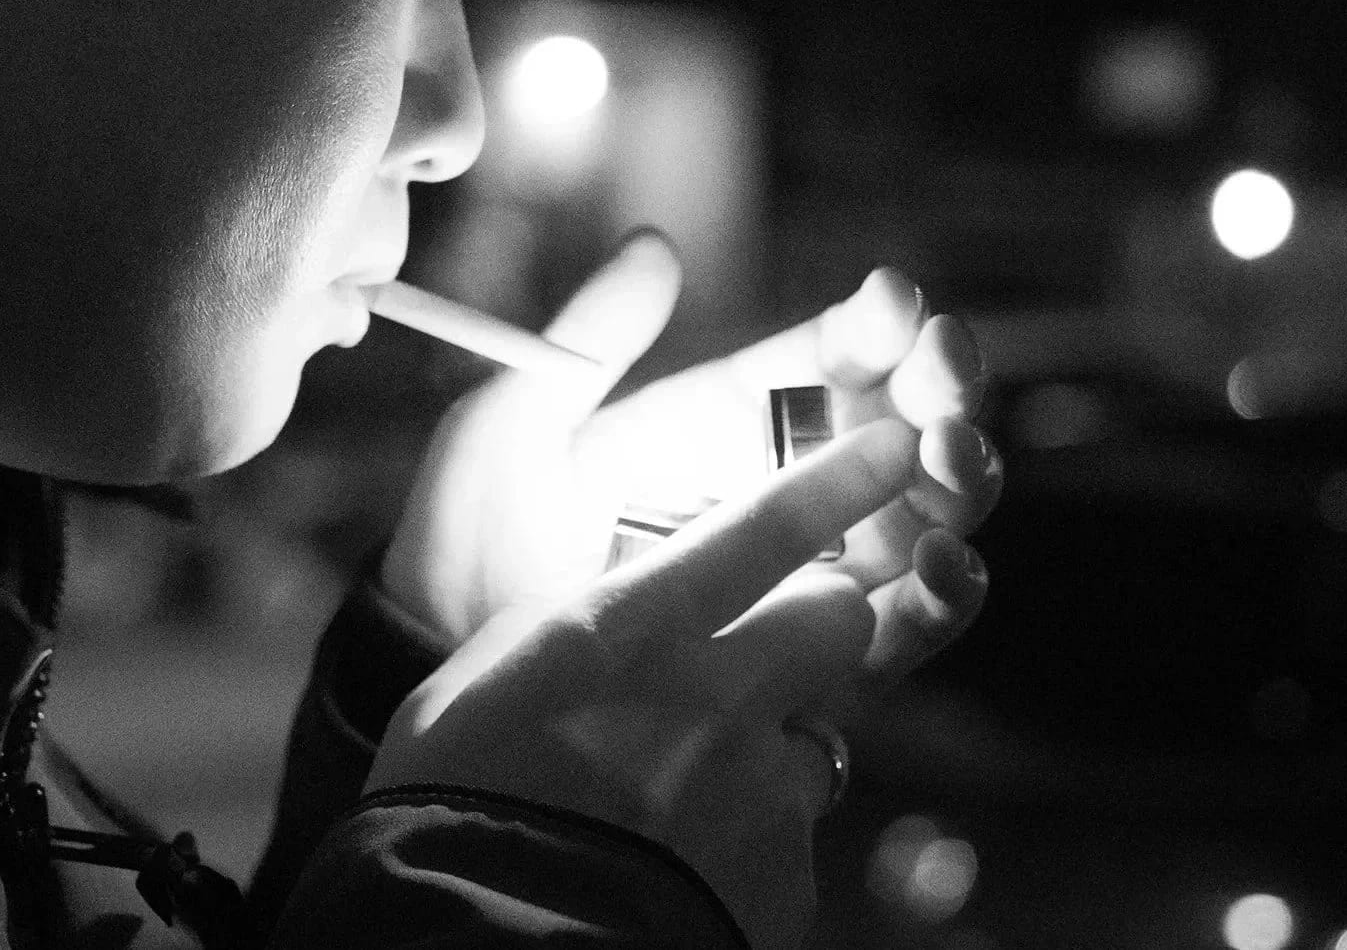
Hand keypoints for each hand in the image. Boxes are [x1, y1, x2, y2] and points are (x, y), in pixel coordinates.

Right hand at [366, 419, 992, 949]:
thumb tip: (613, 600)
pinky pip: (791, 836)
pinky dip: (751, 843)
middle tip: (762, 655)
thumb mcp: (488, 672)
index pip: (769, 526)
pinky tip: (684, 862)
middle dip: (822, 620)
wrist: (487, 937)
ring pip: (816, 733)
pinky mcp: (787, 875)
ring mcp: (764, 789)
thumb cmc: (454, 795)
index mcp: (638, 627)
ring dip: (769, 750)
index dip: (840, 478)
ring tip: (687, 792)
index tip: (891, 445)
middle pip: (840, 615)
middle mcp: (721, 695)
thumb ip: (575, 623)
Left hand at [381, 232, 1001, 663]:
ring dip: (958, 481)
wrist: (446, 670)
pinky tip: (942, 566)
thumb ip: (589, 340)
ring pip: (925, 518)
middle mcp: (787, 489)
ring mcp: (804, 573)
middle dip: (944, 391)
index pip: (835, 354)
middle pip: (904, 426)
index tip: (893, 301)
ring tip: (950, 456)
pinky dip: (944, 597)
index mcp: (728, 416)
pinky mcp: (809, 663)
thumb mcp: (514, 427)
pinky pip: (903, 631)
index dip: (880, 321)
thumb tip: (656, 247)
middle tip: (942, 375)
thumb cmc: (470, 542)